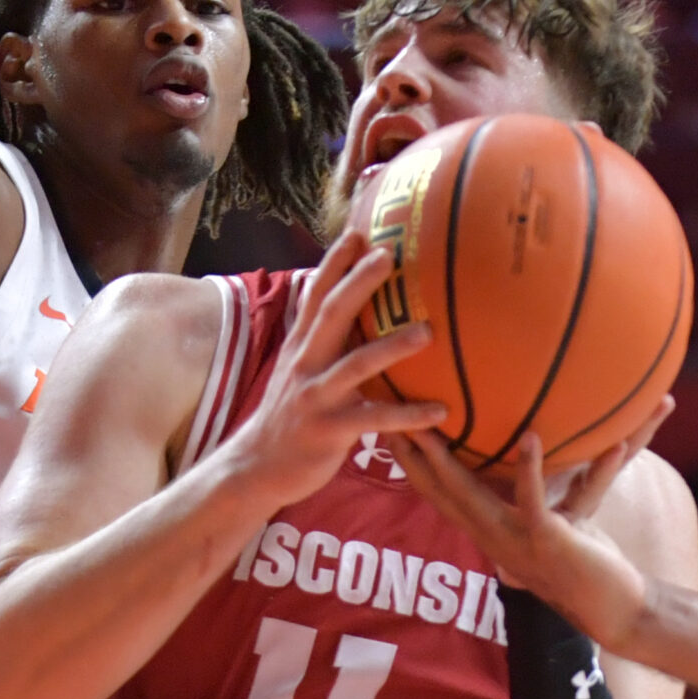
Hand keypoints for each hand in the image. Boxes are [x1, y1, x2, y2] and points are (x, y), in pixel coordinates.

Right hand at [216, 230, 445, 512]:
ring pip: (356, 366)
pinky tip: (440, 412)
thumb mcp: (299, 370)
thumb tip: (350, 310)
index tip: (357, 232)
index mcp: (300, 346)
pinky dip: (408, 416)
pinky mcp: (330, 431)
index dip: (334, 263)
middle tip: (388, 256)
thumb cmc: (290, 415)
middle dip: (359, 284)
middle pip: (332, 315)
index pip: (315, 294)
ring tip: (428, 333)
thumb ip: (323, 341)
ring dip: (392, 348)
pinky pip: (375, 420)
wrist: (256, 466)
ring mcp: (317, 397)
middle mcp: (305, 364)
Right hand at [389, 401, 673, 647]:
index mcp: (489, 533)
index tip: (392, 430)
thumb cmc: (589, 561)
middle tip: (388, 418)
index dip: (413, 466)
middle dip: (412, 456)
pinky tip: (529, 436)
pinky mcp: (547, 540)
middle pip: (441, 493)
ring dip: (446, 460)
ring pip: (470, 496)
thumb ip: (539, 489)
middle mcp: (492, 538)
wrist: (616, 609)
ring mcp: (515, 541)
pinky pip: (533, 499)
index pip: (440, 497)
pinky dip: (530, 467)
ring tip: (428, 423)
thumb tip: (531, 446)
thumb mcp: (556, 517)